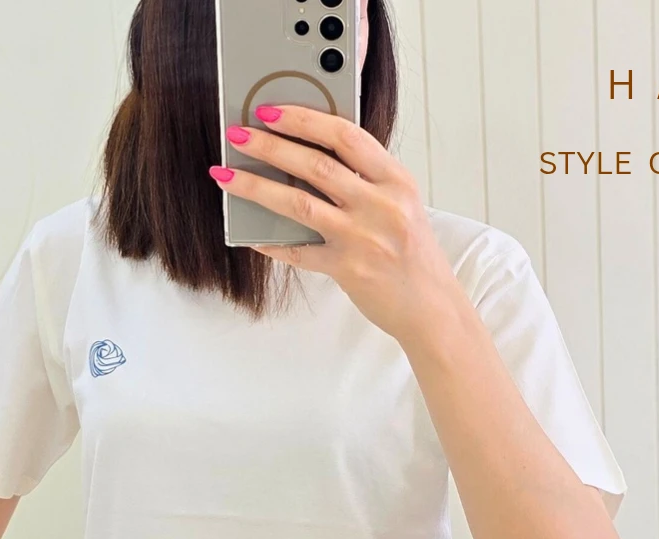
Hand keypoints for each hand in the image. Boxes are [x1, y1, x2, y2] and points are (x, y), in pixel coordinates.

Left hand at [209, 104, 462, 344]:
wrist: (432, 309)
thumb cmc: (413, 255)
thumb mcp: (401, 205)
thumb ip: (366, 180)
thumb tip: (305, 157)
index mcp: (396, 180)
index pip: (345, 135)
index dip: (303, 118)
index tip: (269, 110)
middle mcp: (381, 205)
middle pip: (315, 164)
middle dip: (269, 146)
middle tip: (236, 136)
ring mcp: (364, 238)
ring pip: (299, 202)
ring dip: (256, 186)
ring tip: (225, 175)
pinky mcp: (348, 270)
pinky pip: (299, 251)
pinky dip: (272, 242)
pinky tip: (250, 234)